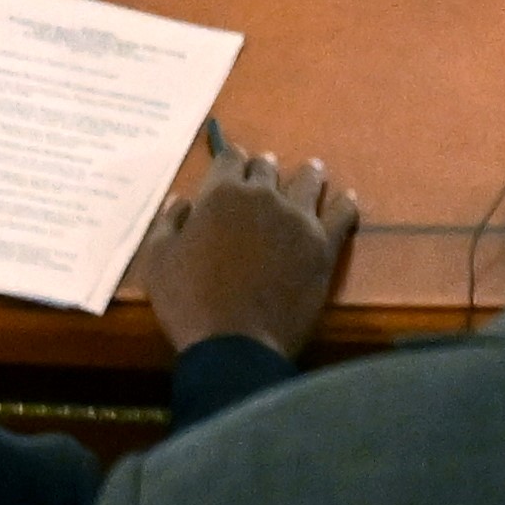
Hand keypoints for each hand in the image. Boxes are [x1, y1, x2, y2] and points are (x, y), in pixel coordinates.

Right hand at [143, 136, 355, 354]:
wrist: (235, 345)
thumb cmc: (189, 303)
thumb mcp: (158, 261)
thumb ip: (169, 223)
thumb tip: (182, 200)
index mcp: (221, 194)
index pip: (230, 159)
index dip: (231, 161)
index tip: (234, 163)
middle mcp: (263, 195)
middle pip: (267, 168)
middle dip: (264, 168)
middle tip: (267, 169)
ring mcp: (298, 218)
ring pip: (308, 181)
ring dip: (307, 175)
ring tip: (311, 171)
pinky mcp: (323, 244)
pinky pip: (342, 214)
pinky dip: (344, 204)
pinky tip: (347, 198)